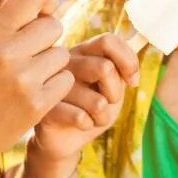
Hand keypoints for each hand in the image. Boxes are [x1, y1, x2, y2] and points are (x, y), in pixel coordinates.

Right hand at [0, 0, 73, 170]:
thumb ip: (4, 25)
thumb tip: (40, 0)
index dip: (46, 1)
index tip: (43, 13)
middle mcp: (7, 52)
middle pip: (54, 26)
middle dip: (47, 38)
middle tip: (33, 53)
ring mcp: (23, 79)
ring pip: (62, 54)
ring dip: (52, 64)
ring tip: (30, 76)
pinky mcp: (37, 104)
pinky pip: (65, 80)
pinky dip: (56, 86)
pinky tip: (37, 92)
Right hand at [30, 34, 139, 167]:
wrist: (65, 136)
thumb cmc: (92, 107)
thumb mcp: (113, 87)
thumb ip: (122, 71)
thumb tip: (130, 73)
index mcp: (82, 51)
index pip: (108, 41)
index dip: (128, 61)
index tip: (131, 81)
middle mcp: (65, 62)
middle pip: (104, 68)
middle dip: (115, 93)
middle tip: (108, 103)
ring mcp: (52, 84)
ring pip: (97, 102)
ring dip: (103, 116)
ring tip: (92, 117)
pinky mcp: (45, 108)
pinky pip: (81, 118)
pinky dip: (87, 125)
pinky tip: (78, 124)